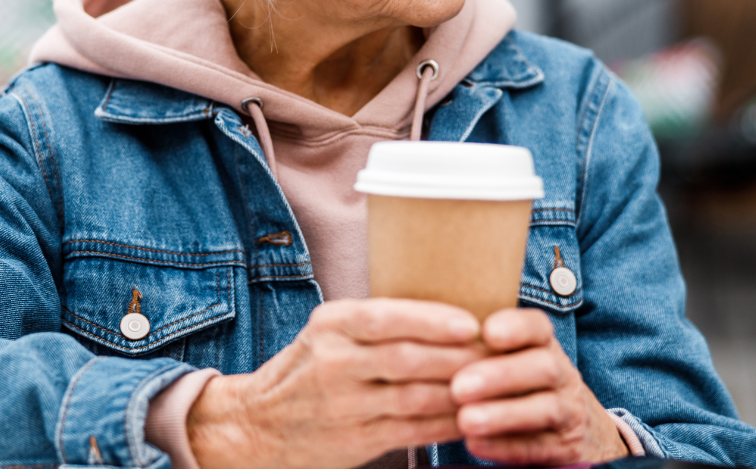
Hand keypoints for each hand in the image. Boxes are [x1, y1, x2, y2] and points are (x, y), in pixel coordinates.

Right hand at [187, 299, 485, 468]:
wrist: (257, 427)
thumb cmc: (306, 372)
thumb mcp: (329, 333)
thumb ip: (378, 323)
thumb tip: (452, 314)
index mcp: (331, 325)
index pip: (387, 317)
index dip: (433, 321)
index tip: (471, 323)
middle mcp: (334, 363)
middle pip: (409, 359)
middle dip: (460, 358)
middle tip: (498, 354)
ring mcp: (344, 405)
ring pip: (417, 397)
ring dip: (461, 393)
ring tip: (494, 384)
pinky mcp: (355, 441)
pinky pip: (413, 431)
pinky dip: (446, 424)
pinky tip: (470, 416)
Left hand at [449, 308, 629, 464]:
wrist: (573, 432)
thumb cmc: (523, 387)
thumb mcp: (512, 360)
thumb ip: (480, 347)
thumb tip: (429, 330)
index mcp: (545, 347)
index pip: (538, 327)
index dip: (516, 327)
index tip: (488, 332)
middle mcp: (562, 375)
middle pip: (543, 367)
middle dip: (500, 375)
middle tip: (458, 387)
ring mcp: (569, 412)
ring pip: (546, 409)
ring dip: (502, 414)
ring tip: (465, 420)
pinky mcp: (566, 449)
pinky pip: (539, 447)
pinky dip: (506, 446)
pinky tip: (475, 444)